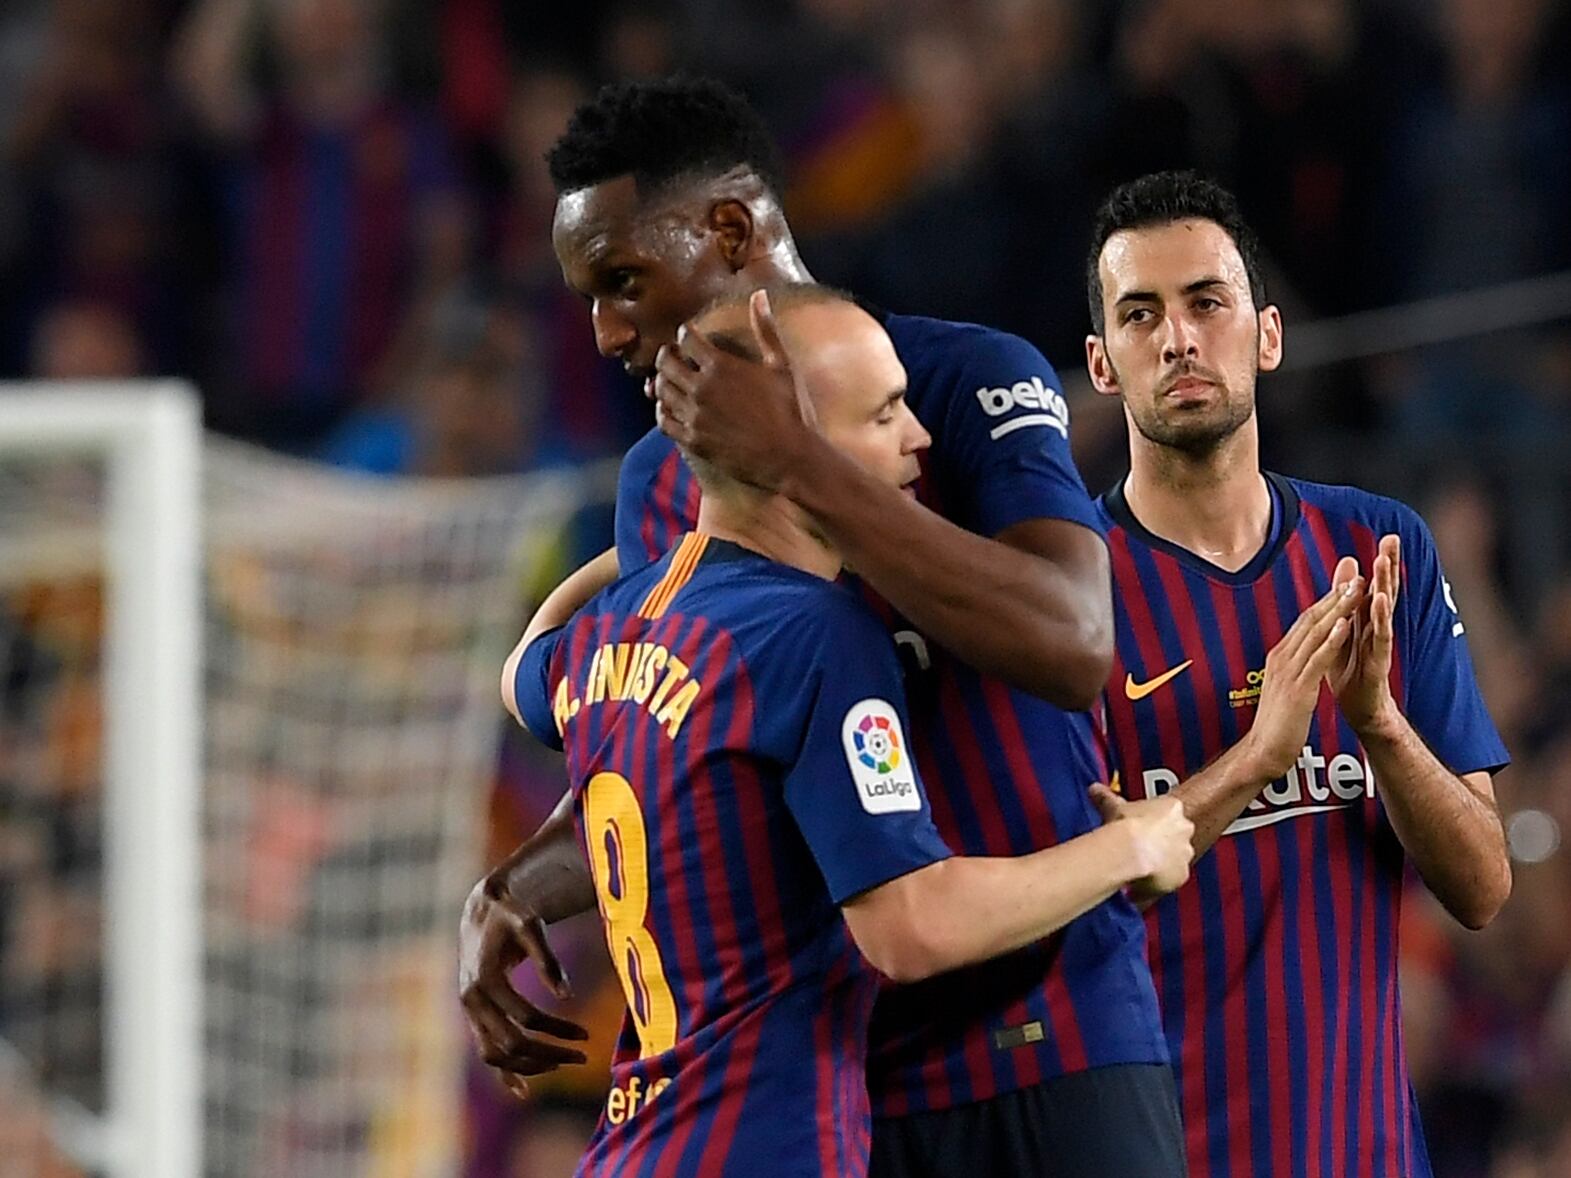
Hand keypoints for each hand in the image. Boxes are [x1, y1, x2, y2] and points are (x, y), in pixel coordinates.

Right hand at [458, 873, 588, 1100]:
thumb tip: (568, 996)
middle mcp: (471, 1000)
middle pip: (510, 1043)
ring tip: (563, 1062)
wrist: (482, 912)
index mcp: (485, 979)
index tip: (587, 1033)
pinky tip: (523, 1091)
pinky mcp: (474, 1016)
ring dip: (529, 1065)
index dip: (559, 1028)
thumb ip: (548, 960)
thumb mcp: (531, 926)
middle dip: (548, 1053)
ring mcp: (470, 1011)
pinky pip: (486, 1052)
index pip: (526, 1018)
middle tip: (584, 1056)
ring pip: (495, 1055)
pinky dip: (503, 1073)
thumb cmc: (511, 914)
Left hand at [653, 289, 818, 490]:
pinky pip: (663, 421)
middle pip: (665, 362)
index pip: (686, 337)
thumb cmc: (790, 410)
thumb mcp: (781, 365)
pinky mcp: (692, 440)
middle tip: (674, 356)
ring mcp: (694, 415)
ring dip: (662, 381)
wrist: (788, 457)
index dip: (685, 333)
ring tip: (672, 380)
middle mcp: (701, 388)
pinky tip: (672, 408)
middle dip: (668, 355)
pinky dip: (662, 411)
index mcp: (721, 366)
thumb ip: (765, 329)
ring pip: (660, 390)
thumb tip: (759, 294)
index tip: (689, 336)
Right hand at [1090, 785, 1194, 897]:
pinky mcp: (1182, 874)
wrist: (1131, 851)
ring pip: (1177, 858)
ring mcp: (1185, 852)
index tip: (1142, 824)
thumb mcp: (1113, 806)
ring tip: (1140, 865)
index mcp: (1173, 807)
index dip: (1154, 820)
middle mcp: (1184, 829)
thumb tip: (1095, 790)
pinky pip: (1172, 878)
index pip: (1169, 811)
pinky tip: (1143, 880)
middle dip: (1162, 841)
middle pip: (1177, 835)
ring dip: (1163, 861)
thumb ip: (1106, 798)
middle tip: (1142, 845)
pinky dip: (1161, 880)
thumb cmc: (1125, 826)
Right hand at [1240, 561, 1361, 779]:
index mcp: (1280, 657)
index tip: (1345, 584)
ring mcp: (1289, 672)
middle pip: (1311, 620)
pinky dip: (1331, 639)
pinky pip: (1317, 659)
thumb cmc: (1276, 724)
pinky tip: (1344, 625)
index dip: (1326, 602)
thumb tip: (1302, 655)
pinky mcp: (1299, 688)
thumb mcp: (1284, 688)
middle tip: (1355, 576)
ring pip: (1316, 633)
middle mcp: (1282, 658)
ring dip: (1337, 610)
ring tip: (1356, 590)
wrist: (1262, 752)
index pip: (1305, 623)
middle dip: (1334, 597)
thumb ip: (1293, 668)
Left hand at [1332, 534, 1400, 736]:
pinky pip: (1380, 638)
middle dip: (1389, 566)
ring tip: (1383, 562)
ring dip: (1384, 586)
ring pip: (1384, 611)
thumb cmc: (1351, 670)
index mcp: (1367, 620)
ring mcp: (1380, 645)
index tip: (1387, 537)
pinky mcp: (1378, 662)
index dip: (1382, 564)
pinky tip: (1378, 600)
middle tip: (1393, 539)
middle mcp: (1378, 629)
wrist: (1359, 710)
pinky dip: (1380, 618)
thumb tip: (1348, 562)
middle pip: (1385, 592)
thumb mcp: (1345, 629)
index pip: (1377, 586)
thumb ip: (1347, 600)